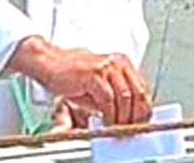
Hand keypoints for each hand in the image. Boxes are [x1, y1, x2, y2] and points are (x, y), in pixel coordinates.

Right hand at [8, 36, 151, 125]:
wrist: (50, 63)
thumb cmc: (73, 75)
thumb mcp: (100, 85)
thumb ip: (115, 96)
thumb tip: (128, 117)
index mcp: (122, 63)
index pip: (142, 89)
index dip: (143, 110)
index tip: (140, 124)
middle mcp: (117, 62)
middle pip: (137, 94)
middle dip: (135, 116)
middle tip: (129, 130)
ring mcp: (106, 67)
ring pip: (125, 98)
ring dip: (122, 118)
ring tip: (117, 129)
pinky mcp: (93, 74)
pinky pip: (107, 99)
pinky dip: (109, 115)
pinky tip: (105, 122)